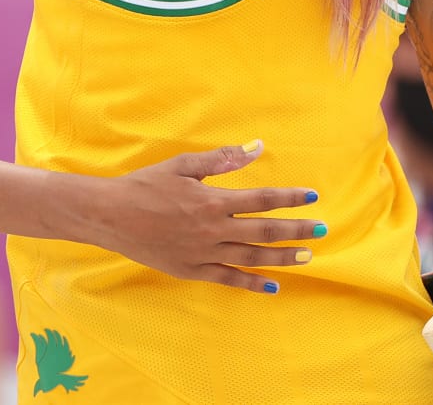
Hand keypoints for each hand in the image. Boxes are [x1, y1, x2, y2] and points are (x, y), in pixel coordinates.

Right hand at [99, 142, 322, 291]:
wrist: (111, 215)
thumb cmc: (145, 185)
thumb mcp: (182, 166)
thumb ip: (222, 159)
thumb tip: (257, 147)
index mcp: (212, 200)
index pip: (261, 199)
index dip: (289, 197)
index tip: (312, 196)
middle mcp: (212, 229)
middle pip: (264, 231)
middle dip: (296, 231)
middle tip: (322, 230)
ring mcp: (203, 253)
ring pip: (251, 257)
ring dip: (282, 257)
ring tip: (308, 257)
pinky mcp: (192, 270)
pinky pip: (228, 279)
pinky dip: (251, 283)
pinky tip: (272, 285)